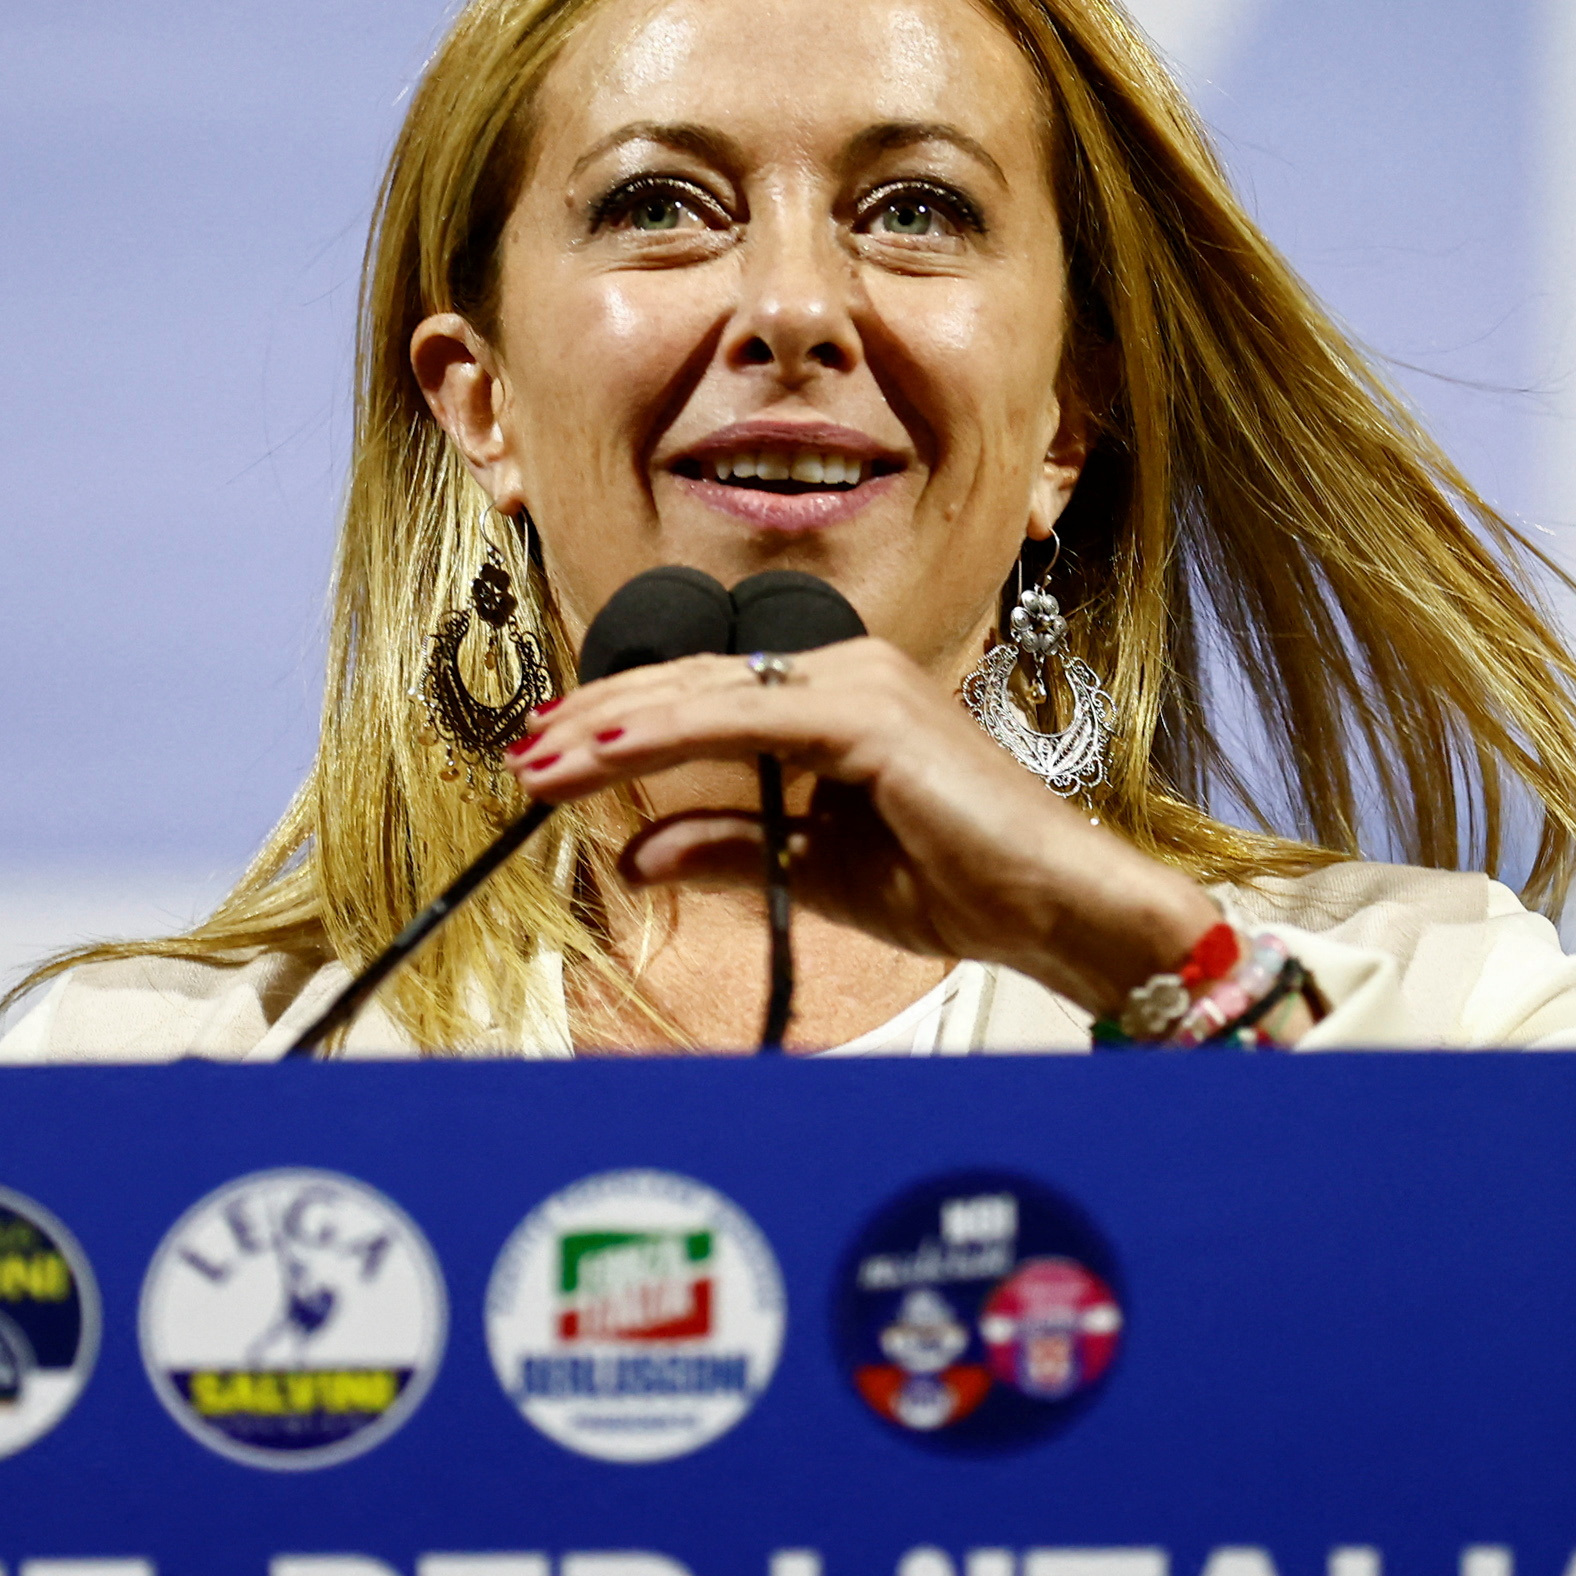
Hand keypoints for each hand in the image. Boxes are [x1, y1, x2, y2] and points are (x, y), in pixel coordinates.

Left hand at [504, 637, 1220, 1015]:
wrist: (1052, 906)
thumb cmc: (961, 883)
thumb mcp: (817, 870)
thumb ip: (732, 848)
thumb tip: (640, 853)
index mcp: (838, 695)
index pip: (706, 696)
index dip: (623, 724)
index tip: (552, 755)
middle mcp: (847, 668)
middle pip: (691, 683)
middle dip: (598, 722)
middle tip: (523, 753)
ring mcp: (859, 682)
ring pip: (705, 694)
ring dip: (613, 729)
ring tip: (541, 758)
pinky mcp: (869, 714)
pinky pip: (744, 718)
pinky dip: (668, 737)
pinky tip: (607, 755)